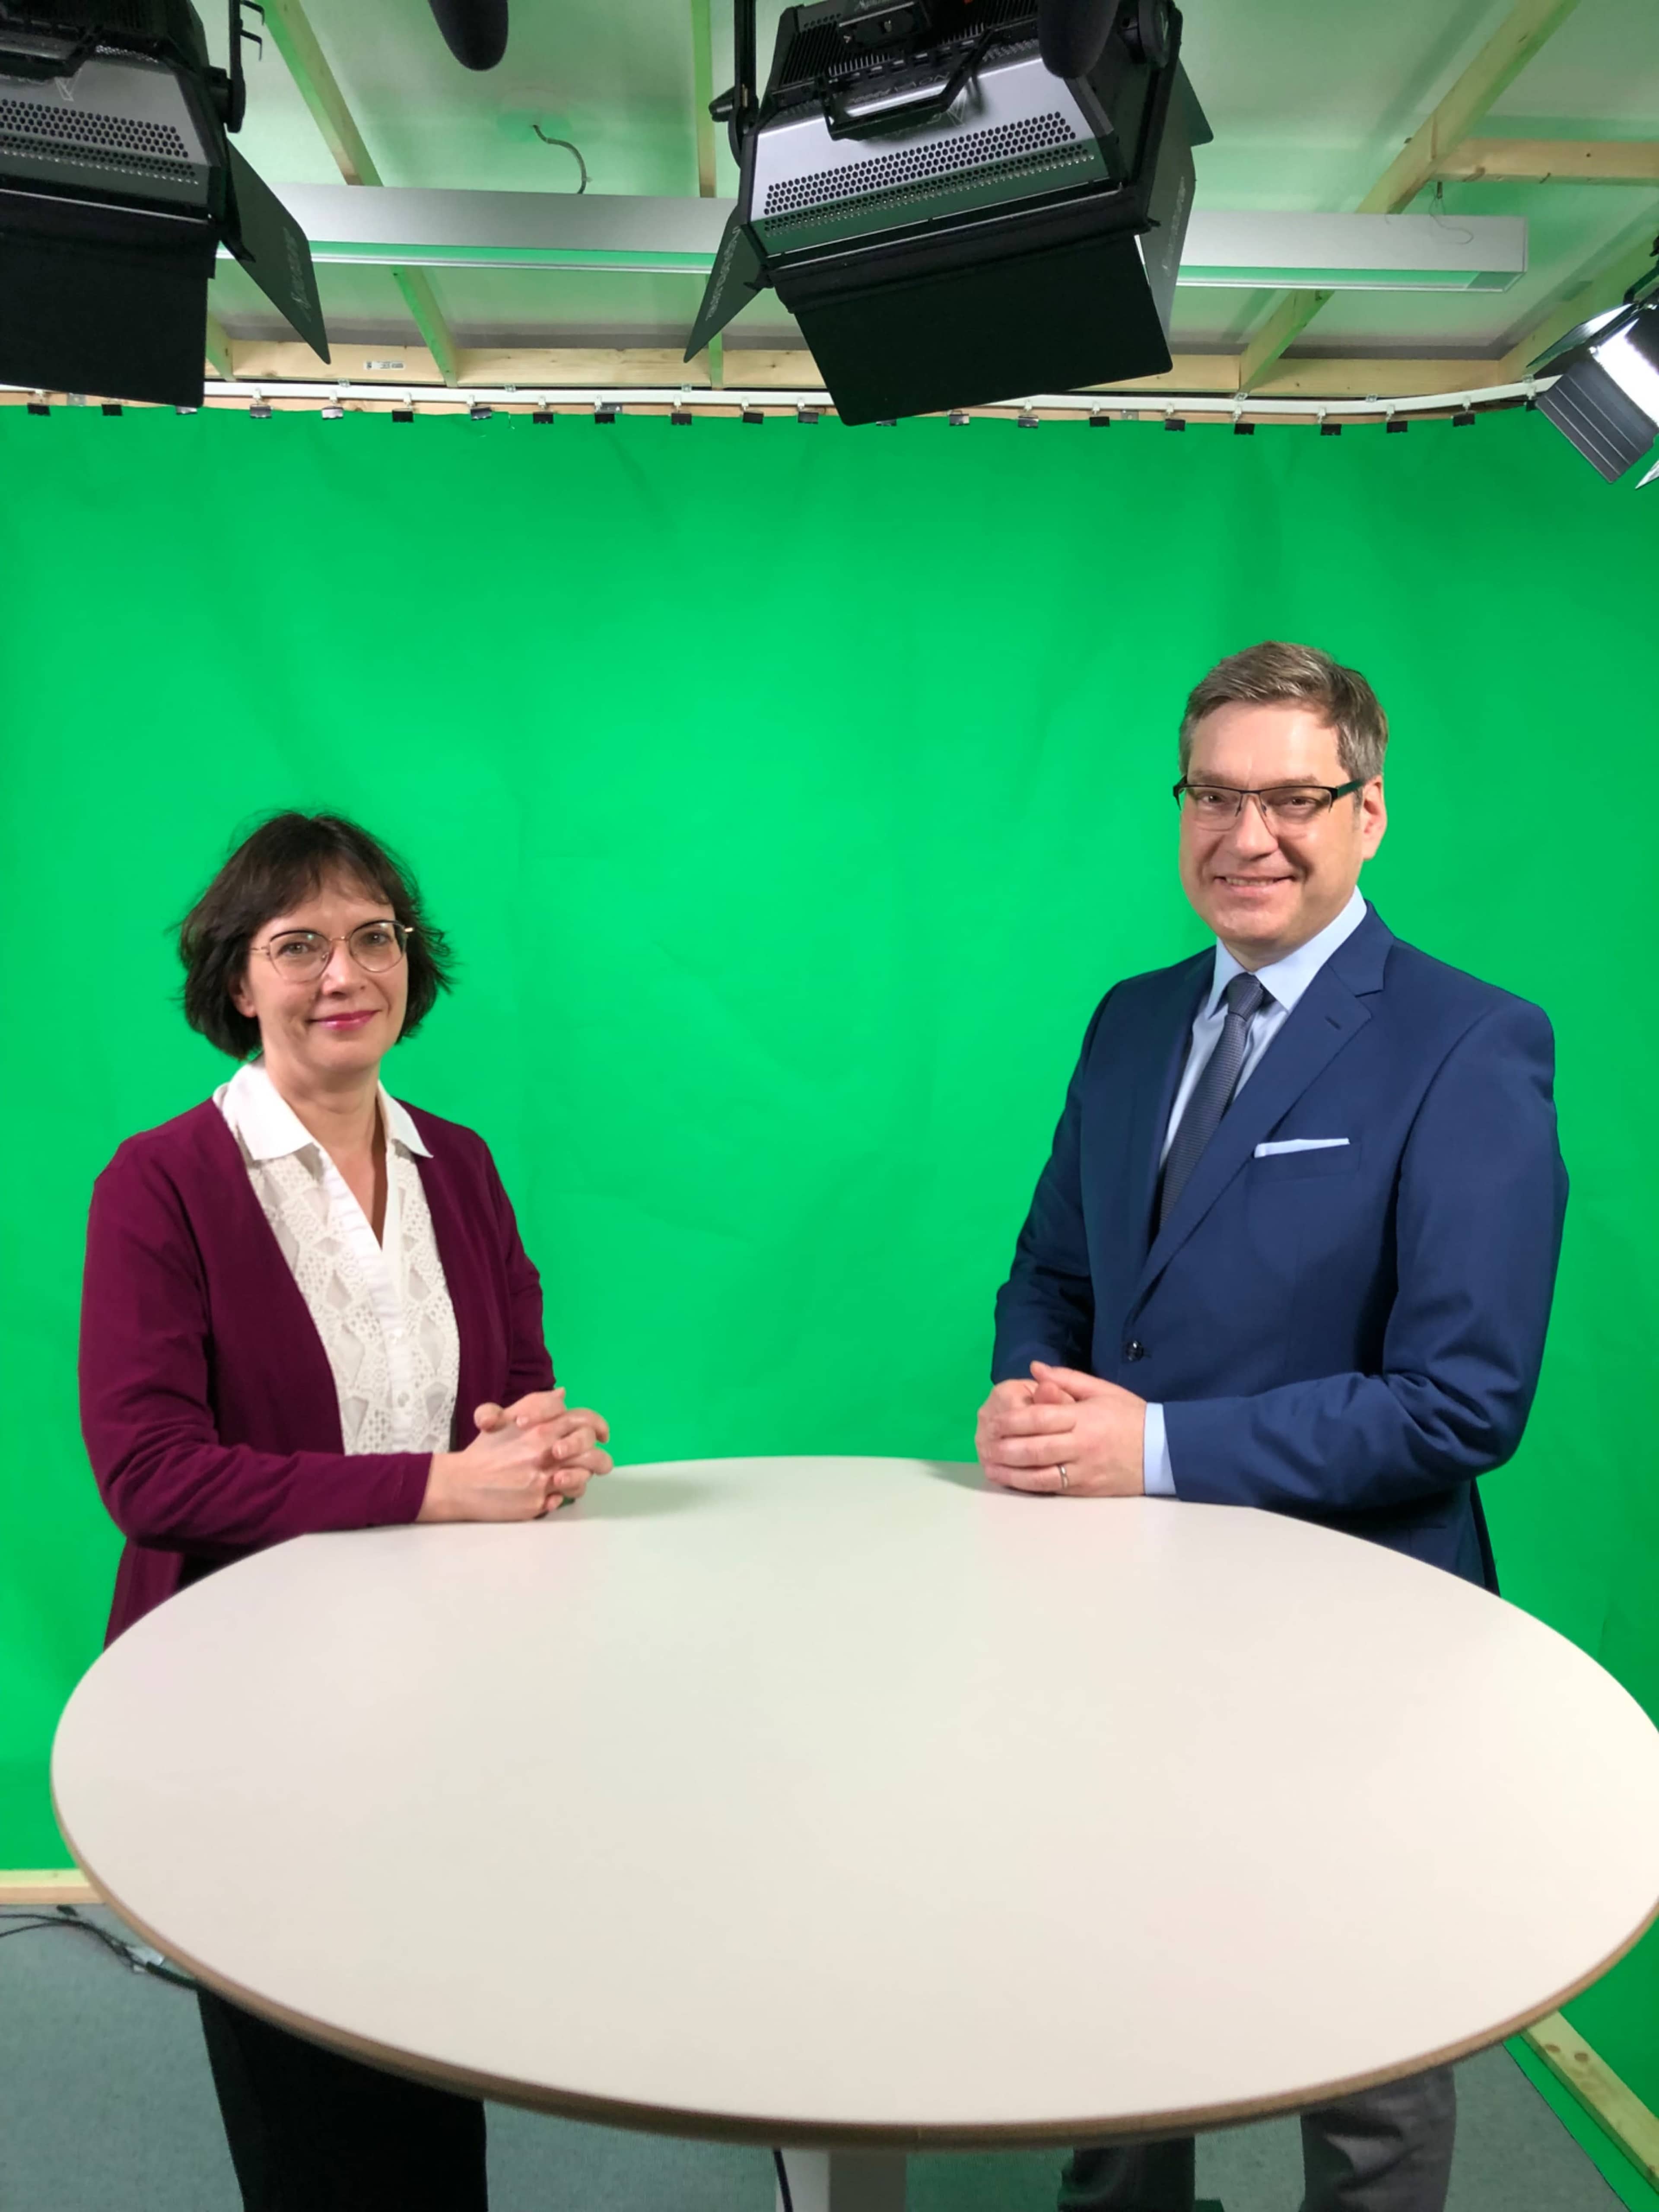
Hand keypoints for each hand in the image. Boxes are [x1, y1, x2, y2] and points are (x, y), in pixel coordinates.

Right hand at [472, 1387, 612, 1501]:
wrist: (460, 1483)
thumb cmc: (484, 1450)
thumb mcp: (504, 1418)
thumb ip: (535, 1404)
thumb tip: (563, 1394)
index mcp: (540, 1427)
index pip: (584, 1421)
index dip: (599, 1426)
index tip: (602, 1435)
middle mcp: (546, 1451)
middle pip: (592, 1453)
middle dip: (599, 1459)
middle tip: (593, 1462)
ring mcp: (544, 1478)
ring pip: (583, 1478)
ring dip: (581, 1478)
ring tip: (570, 1478)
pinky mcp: (538, 1502)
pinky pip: (564, 1499)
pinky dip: (561, 1496)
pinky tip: (550, 1493)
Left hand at [974, 1361, 1145, 1496]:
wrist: (1162, 1451)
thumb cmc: (1130, 1416)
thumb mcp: (1102, 1390)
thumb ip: (1066, 1379)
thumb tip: (1035, 1369)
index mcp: (1084, 1418)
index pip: (1041, 1418)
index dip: (1012, 1420)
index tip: (993, 1420)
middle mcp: (1081, 1446)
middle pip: (1035, 1448)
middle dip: (1005, 1447)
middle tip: (984, 1442)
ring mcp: (1082, 1471)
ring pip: (1039, 1474)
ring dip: (1010, 1471)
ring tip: (989, 1464)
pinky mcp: (1084, 1490)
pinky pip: (1051, 1488)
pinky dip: (1027, 1485)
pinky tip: (1010, 1480)